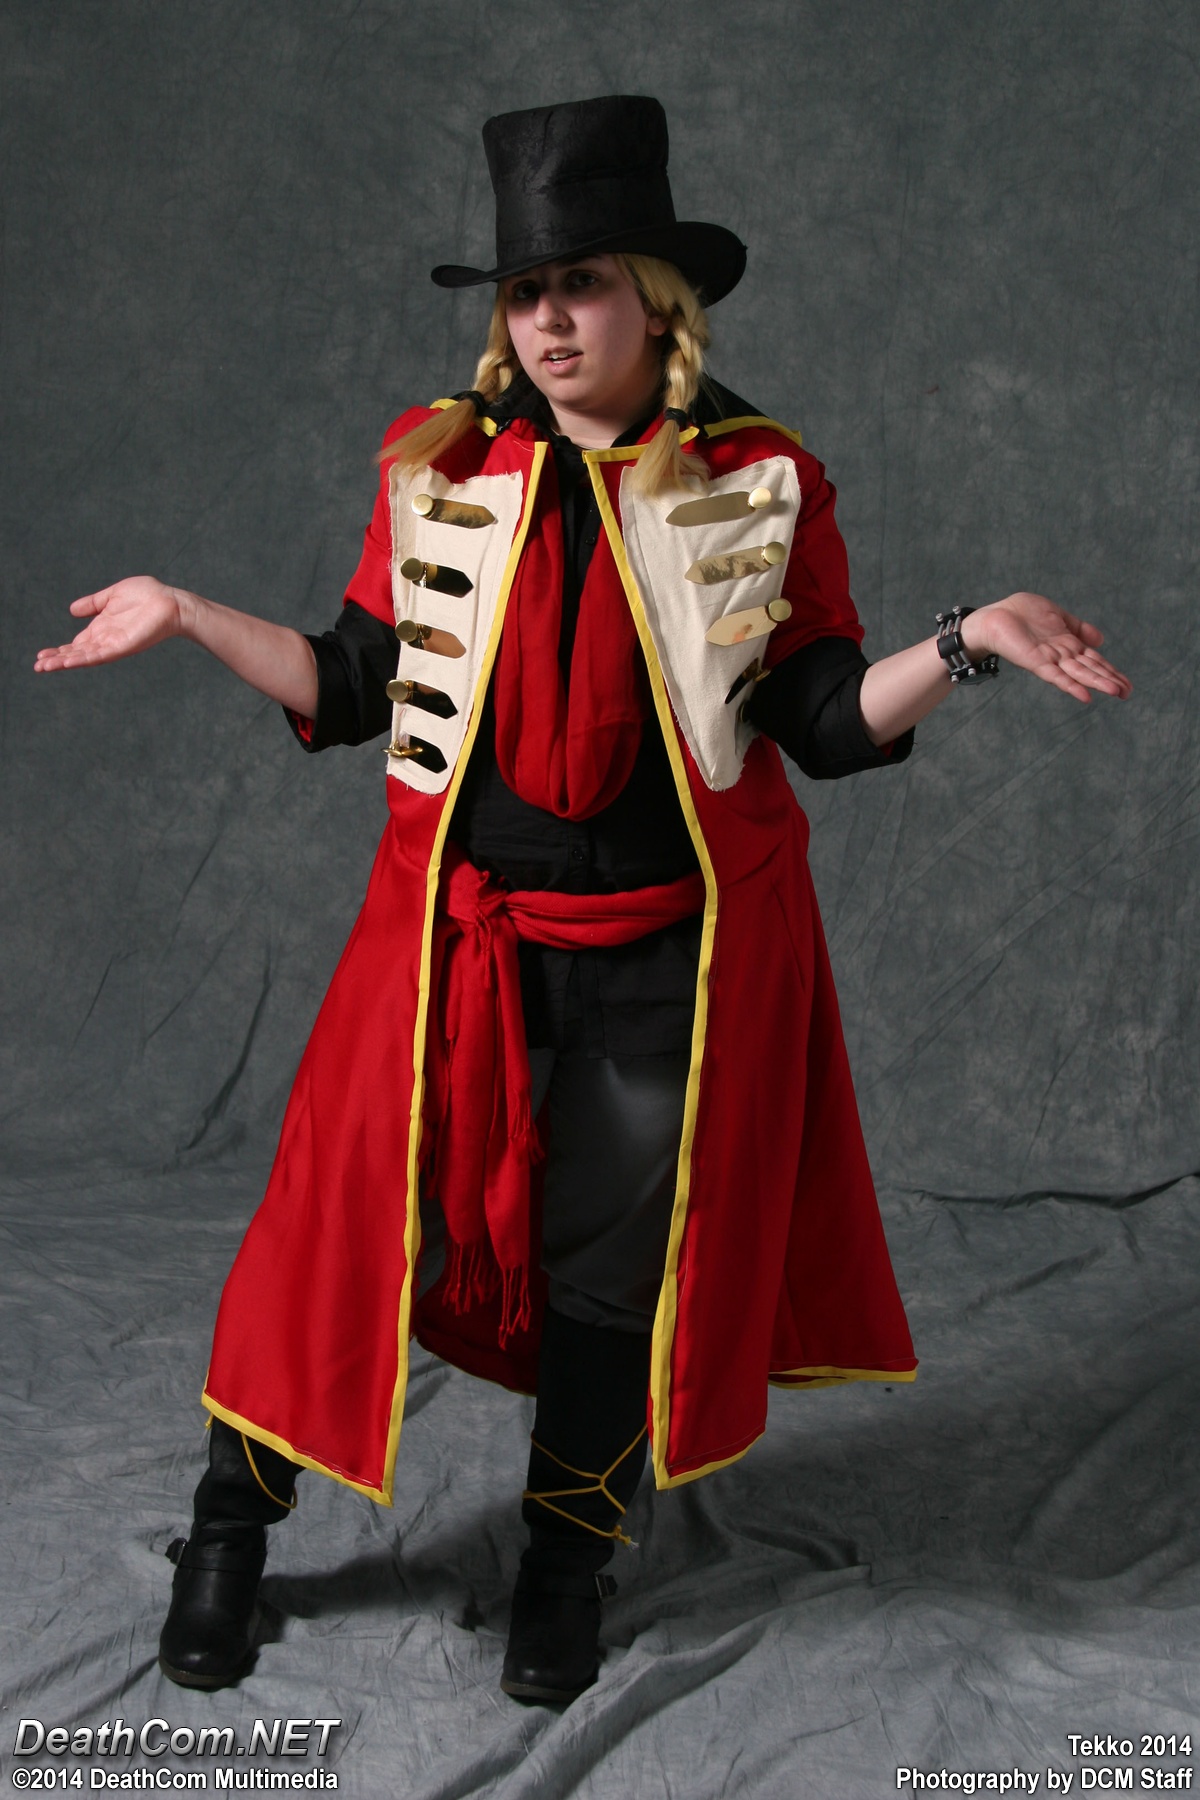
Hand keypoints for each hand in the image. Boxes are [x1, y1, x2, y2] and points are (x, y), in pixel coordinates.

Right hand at [34, 576, 185, 672]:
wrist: (170, 601)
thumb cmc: (147, 596)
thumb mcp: (112, 595)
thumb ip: (93, 603)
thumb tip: (72, 610)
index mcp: (102, 628)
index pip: (77, 644)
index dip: (60, 651)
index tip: (41, 655)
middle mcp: (106, 640)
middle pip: (76, 654)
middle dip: (56, 660)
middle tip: (37, 666)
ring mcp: (113, 645)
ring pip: (84, 657)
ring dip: (63, 662)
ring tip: (44, 667)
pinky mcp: (122, 647)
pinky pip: (99, 656)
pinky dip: (82, 659)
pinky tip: (67, 662)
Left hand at [961, 593, 1131, 702]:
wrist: (994, 615)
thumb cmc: (1021, 613)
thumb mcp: (1057, 614)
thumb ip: (1078, 627)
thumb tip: (1101, 640)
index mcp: (1068, 644)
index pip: (1095, 660)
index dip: (1111, 671)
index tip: (1128, 684)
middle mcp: (1061, 655)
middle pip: (1090, 669)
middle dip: (1110, 680)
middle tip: (1128, 694)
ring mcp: (1050, 659)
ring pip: (1078, 674)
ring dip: (1097, 683)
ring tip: (1116, 692)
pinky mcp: (1036, 661)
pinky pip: (1056, 676)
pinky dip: (1071, 686)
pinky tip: (1085, 696)